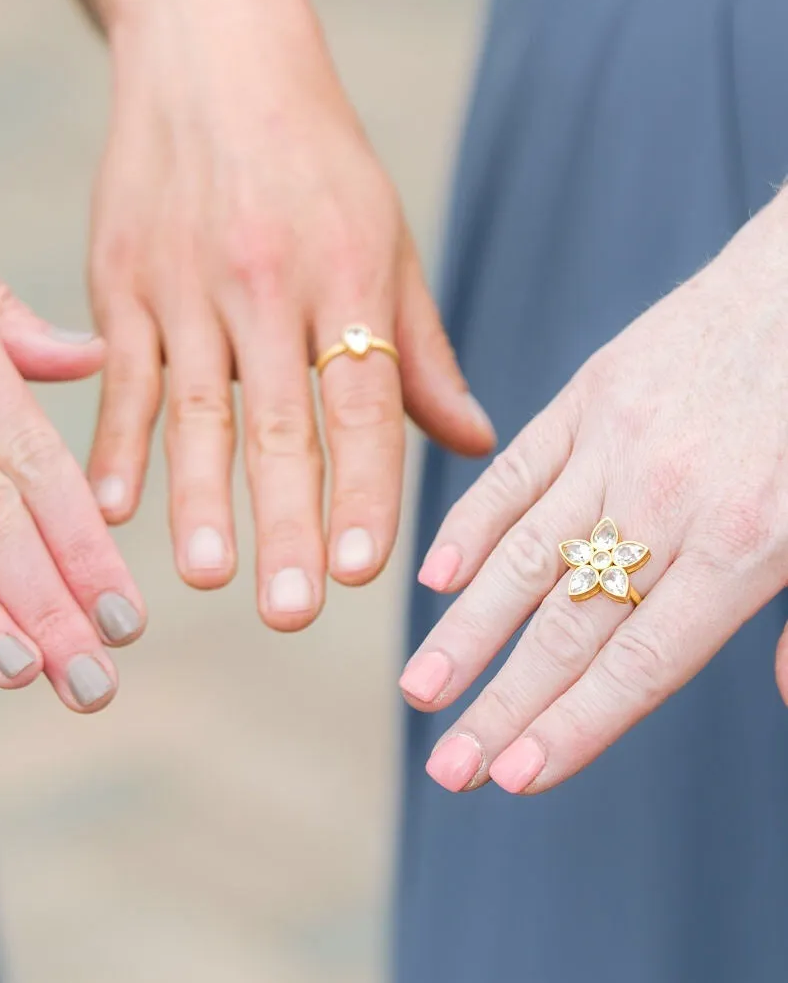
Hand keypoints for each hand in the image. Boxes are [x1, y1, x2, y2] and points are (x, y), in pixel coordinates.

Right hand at [86, 0, 494, 629]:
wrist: (212, 53)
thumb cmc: (315, 155)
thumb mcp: (386, 236)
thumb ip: (420, 349)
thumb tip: (472, 442)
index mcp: (346, 275)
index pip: (361, 402)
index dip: (365, 487)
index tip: (367, 569)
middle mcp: (267, 283)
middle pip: (279, 422)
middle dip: (286, 522)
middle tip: (292, 609)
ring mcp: (186, 282)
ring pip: (195, 408)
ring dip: (198, 497)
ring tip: (204, 575)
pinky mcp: (121, 278)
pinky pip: (121, 372)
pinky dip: (115, 439)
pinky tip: (109, 505)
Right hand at [401, 194, 787, 792]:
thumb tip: (783, 697)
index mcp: (750, 541)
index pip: (640, 661)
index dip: (574, 725)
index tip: (512, 777)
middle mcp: (669, 499)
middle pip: (567, 624)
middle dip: (501, 705)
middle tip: (445, 767)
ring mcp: (619, 442)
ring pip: (526, 555)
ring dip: (467, 631)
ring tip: (420, 688)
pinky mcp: (591, 394)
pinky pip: (519, 470)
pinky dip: (472, 524)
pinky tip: (437, 578)